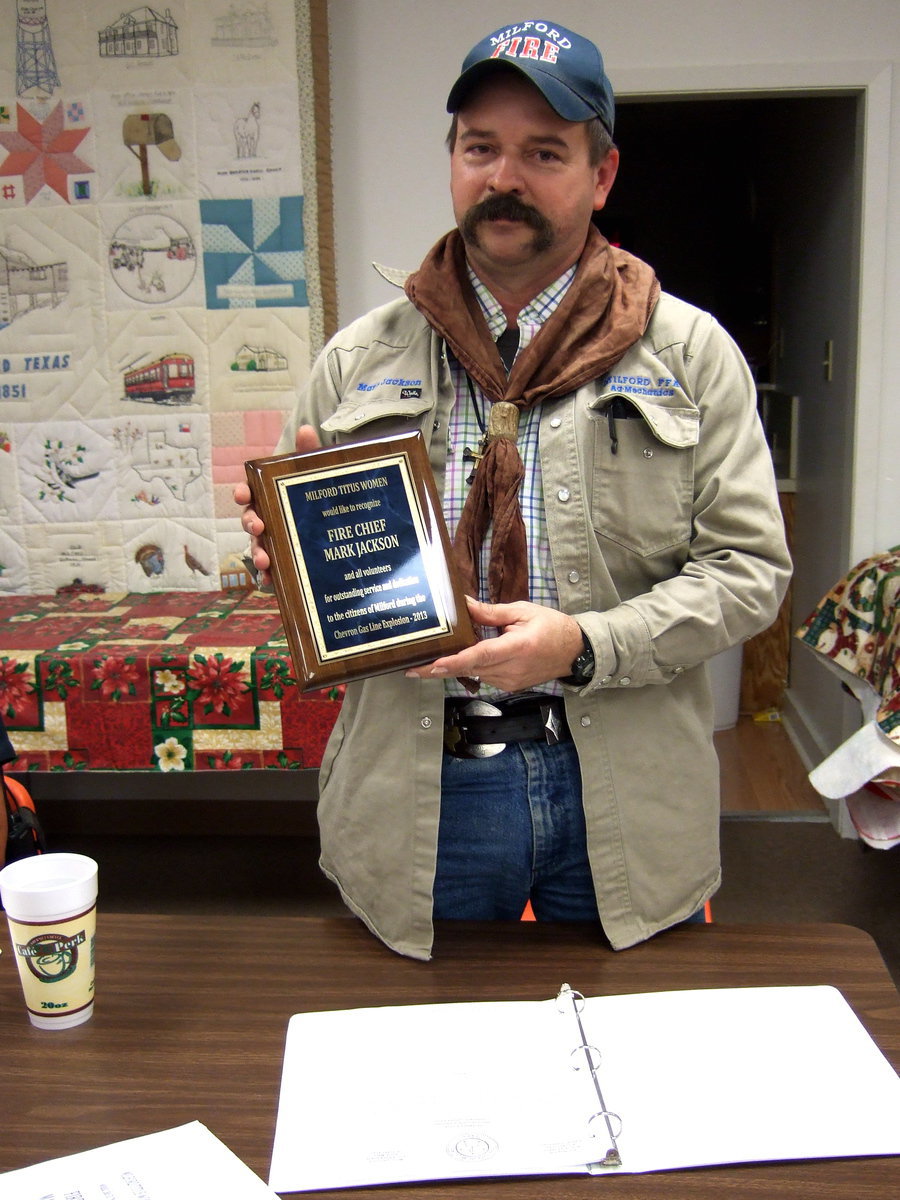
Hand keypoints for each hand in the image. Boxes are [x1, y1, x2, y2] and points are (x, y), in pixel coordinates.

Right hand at [233, 425, 320, 581]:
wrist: (332, 517)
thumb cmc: (314, 493)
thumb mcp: (314, 473)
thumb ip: (308, 452)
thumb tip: (305, 429)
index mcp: (267, 496)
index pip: (248, 493)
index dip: (243, 493)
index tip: (243, 494)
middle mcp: (265, 518)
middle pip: (250, 521)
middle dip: (250, 524)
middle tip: (259, 527)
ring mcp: (272, 540)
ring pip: (258, 547)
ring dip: (257, 554)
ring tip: (265, 561)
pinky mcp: (282, 561)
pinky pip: (271, 571)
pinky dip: (267, 577)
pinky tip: (271, 582)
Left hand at [405, 596, 584, 691]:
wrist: (575, 652)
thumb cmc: (551, 626)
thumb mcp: (521, 611)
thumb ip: (490, 612)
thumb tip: (463, 606)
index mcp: (517, 648)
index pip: (479, 656)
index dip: (454, 662)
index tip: (432, 665)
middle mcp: (511, 669)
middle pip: (470, 669)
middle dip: (439, 669)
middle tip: (412, 668)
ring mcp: (510, 681)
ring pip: (474, 674)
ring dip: (453, 668)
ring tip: (427, 660)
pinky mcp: (509, 686)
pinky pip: (483, 677)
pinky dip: (469, 668)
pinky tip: (455, 660)